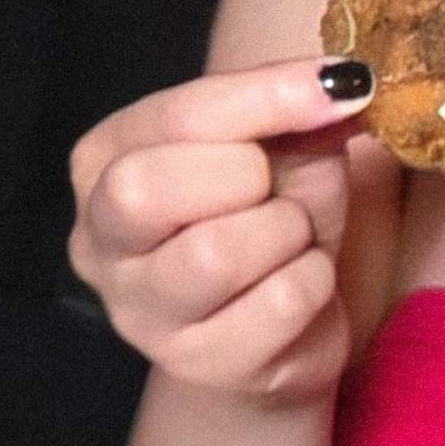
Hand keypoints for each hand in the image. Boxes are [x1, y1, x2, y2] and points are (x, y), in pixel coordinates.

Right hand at [69, 59, 377, 406]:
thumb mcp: (283, 149)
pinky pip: (276, 305)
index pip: (177, 117)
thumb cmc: (269, 220)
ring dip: (285, 233)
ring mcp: (139, 311)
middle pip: (147, 189)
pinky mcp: (194, 362)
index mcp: (105, 160)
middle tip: (275, 188)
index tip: (344, 83)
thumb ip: (297, 113)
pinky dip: (312, 282)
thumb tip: (342, 83)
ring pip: (214, 254)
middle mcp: (100, 238)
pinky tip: (300, 283)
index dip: (268, 96)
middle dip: (245, 177)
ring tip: (291, 238)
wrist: (284, 328)